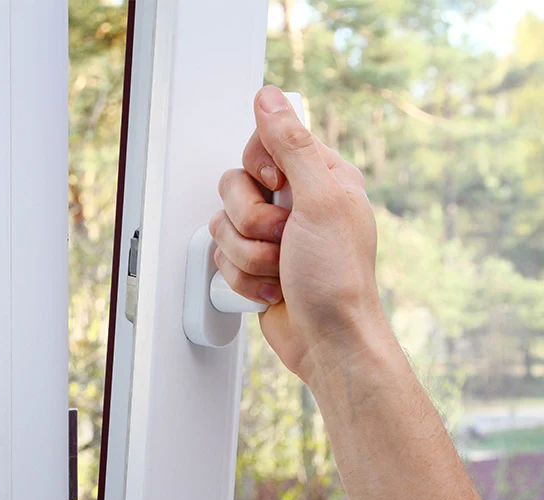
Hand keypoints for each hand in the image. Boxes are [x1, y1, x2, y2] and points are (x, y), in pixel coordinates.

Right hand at [209, 85, 385, 380]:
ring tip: (281, 270)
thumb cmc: (337, 277)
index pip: (263, 143)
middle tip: (284, 237)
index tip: (277, 187)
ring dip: (249, 256)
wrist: (328, 341)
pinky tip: (273, 288)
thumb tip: (268, 97)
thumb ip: (291, 145)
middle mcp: (294, 202)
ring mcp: (272, 235)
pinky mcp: (254, 264)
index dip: (259, 168)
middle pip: (234, 186)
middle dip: (252, 222)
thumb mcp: (319, 200)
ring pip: (223, 224)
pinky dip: (244, 278)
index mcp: (318, 176)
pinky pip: (223, 257)